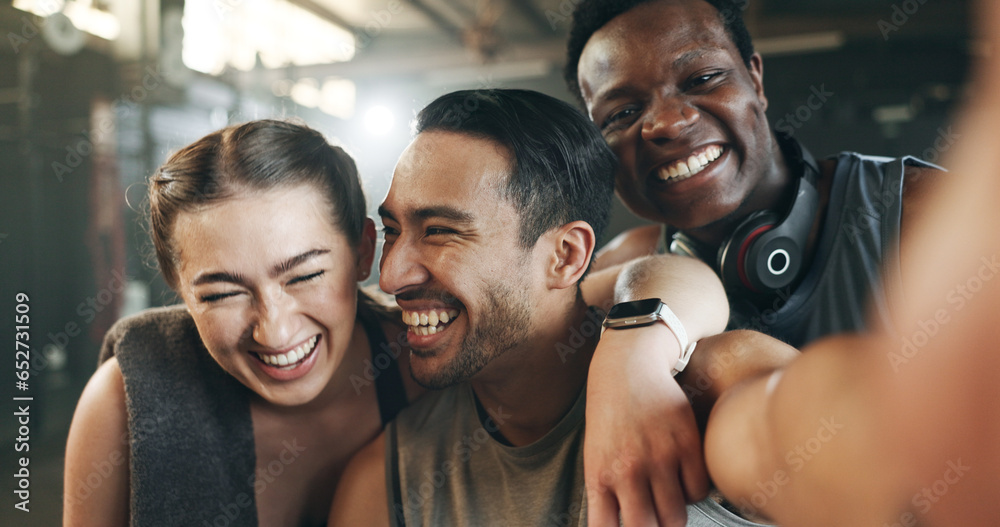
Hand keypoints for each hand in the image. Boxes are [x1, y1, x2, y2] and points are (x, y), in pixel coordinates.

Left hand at [584, 325, 708, 526]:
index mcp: (599, 475)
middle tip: (653, 514)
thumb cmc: (609, 415)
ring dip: (674, 512)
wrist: (627, 365)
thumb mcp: (595, 454)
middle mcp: (628, 469)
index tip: (630, 526)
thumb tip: (620, 526)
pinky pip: (700, 490)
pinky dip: (693, 490)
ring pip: (677, 516)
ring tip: (668, 494)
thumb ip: (607, 492)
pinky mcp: (688, 443)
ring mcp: (660, 456)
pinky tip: (683, 474)